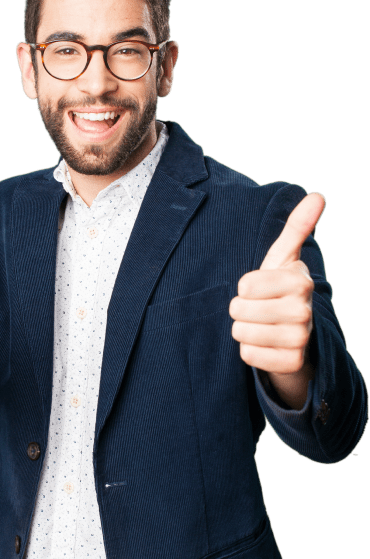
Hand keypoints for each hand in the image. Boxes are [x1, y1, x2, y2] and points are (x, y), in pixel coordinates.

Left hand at [229, 191, 325, 374]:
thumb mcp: (284, 259)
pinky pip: (248, 356)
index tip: (259, 289)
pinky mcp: (291, 363)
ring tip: (260, 326)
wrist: (297, 335)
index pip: (244, 286)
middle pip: (239, 310)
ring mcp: (300, 339)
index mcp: (300, 281)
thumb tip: (318, 195)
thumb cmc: (281, 291)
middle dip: (241, 311)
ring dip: (244, 331)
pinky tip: (265, 345)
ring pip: (241, 334)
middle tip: (258, 310)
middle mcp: (304, 310)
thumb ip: (296, 228)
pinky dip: (250, 352)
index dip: (244, 288)